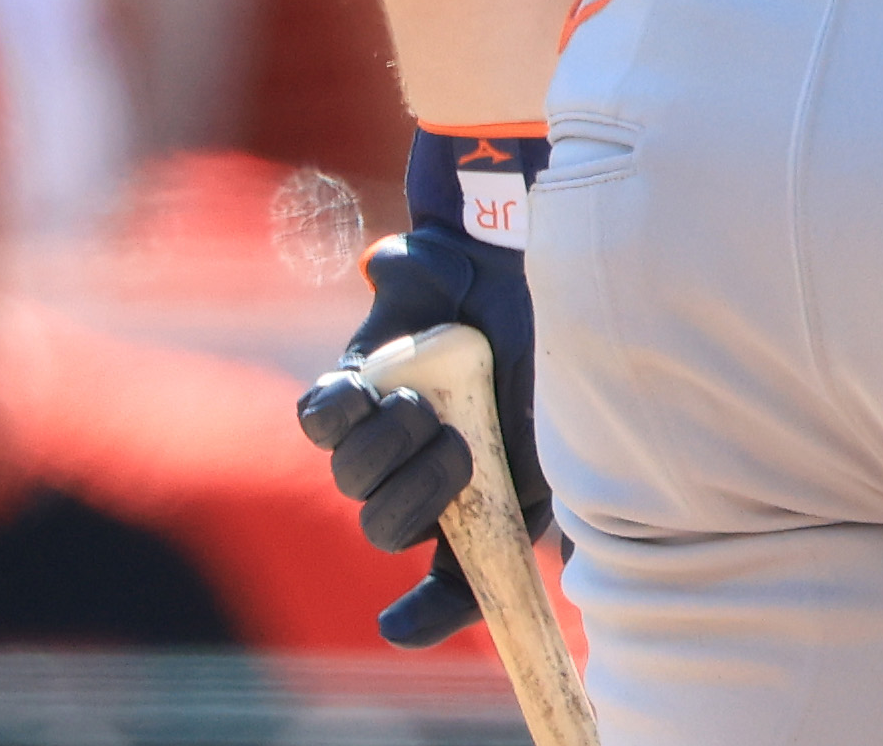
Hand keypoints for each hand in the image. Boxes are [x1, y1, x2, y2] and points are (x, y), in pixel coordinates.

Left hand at [294, 127, 551, 648]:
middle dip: (415, 502)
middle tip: (458, 453)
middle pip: (387, 527)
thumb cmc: (561, 344)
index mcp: (488, 491)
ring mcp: (388, 423)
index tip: (399, 625)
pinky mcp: (356, 373)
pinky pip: (319, 417)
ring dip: (386, 455)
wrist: (535, 256)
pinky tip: (370, 398)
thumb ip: (532, 505)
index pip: (450, 574)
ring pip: (351, 478)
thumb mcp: (563, 440)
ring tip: (422, 409)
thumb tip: (492, 571)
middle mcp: (432, 464)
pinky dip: (339, 415)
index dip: (427, 609)